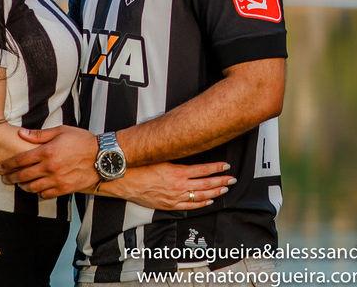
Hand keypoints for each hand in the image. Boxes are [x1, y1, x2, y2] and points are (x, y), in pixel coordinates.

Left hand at [0, 125, 98, 198]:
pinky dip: (37, 193)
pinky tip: (36, 189)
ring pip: (32, 187)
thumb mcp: (61, 131)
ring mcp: (57, 180)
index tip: (1, 166)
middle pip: (23, 175)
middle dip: (10, 177)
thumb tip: (21, 134)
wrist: (102, 156)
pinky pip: (45, 195)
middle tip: (5, 178)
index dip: (8, 164)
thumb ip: (40, 134)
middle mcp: (49, 167)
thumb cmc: (82, 140)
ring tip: (19, 184)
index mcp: (47, 151)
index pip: (20, 160)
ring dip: (22, 186)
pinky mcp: (64, 189)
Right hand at [100, 161, 235, 210]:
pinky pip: (189, 206)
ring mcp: (174, 198)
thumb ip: (177, 157)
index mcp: (178, 172)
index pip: (204, 170)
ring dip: (215, 193)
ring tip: (225, 189)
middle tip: (232, 179)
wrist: (124, 181)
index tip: (226, 166)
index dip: (217, 168)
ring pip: (200, 196)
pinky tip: (209, 201)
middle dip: (221, 182)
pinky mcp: (168, 205)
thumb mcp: (161, 157)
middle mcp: (178, 186)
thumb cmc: (141, 167)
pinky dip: (201, 204)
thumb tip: (189, 149)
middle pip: (206, 184)